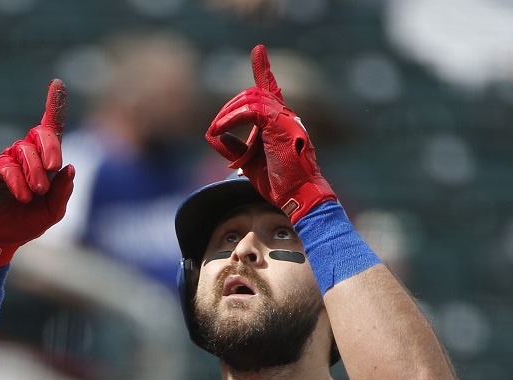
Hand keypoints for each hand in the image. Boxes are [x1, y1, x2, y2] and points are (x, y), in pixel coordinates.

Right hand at [0, 79, 75, 266]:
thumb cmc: (26, 222)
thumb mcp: (53, 211)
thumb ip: (63, 191)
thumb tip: (70, 168)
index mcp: (43, 161)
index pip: (50, 127)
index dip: (54, 105)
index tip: (58, 83)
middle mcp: (26, 155)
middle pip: (41, 133)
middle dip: (51, 147)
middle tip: (52, 168)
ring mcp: (7, 160)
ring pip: (24, 150)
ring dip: (34, 171)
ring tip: (35, 193)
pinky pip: (6, 166)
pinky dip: (18, 180)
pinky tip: (23, 196)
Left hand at [205, 44, 335, 222]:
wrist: (298, 196)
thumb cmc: (278, 182)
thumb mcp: (248, 161)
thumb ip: (233, 146)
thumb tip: (213, 134)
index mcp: (280, 121)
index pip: (271, 89)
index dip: (263, 68)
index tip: (259, 50)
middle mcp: (285, 115)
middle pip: (253, 93)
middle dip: (229, 107)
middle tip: (215, 127)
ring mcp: (285, 118)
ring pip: (251, 98)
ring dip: (227, 113)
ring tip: (215, 130)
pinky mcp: (280, 125)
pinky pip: (251, 111)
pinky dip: (231, 118)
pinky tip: (219, 129)